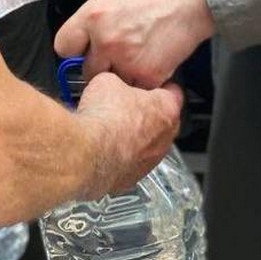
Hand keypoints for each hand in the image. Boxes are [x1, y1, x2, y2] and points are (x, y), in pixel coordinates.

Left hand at [54, 0, 214, 86]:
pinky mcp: (148, 77)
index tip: (83, 50)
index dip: (74, 49)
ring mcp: (127, 62)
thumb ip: (95, 16)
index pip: (63, 46)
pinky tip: (152, 62)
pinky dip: (143, 82)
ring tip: (137, 58)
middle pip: (87, 71)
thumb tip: (85, 34)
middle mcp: (105, 42)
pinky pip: (136, 90)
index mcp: (93, 16)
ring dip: (121, 77)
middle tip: (117, 55)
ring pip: (112, 84)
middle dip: (100, 66)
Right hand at [76, 71, 183, 192]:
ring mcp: (150, 162)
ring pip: (146, 145)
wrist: (87, 153)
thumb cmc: (103, 118)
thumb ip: (118, 82)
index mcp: (166, 110)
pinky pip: (130, 163)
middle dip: (144, 113)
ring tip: (109, 128)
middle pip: (160, 120)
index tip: (149, 83)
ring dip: (132, 137)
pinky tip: (102, 147)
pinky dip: (119, 156)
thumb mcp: (107, 81)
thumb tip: (110, 83)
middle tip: (123, 105)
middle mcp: (164, 138)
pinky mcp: (132, 178)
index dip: (159, 86)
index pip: (173, 92)